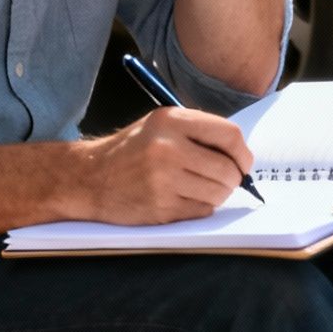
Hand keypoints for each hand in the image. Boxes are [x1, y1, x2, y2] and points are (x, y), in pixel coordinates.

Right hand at [76, 106, 254, 224]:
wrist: (89, 177)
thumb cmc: (132, 150)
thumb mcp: (161, 125)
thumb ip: (198, 132)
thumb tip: (241, 155)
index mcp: (171, 121)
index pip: (230, 135)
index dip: (243, 153)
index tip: (242, 162)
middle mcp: (168, 149)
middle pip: (228, 169)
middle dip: (234, 178)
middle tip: (225, 180)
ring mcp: (163, 181)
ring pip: (219, 193)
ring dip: (219, 194)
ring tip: (202, 188)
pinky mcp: (160, 208)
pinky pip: (202, 211)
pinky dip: (201, 207)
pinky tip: (184, 199)